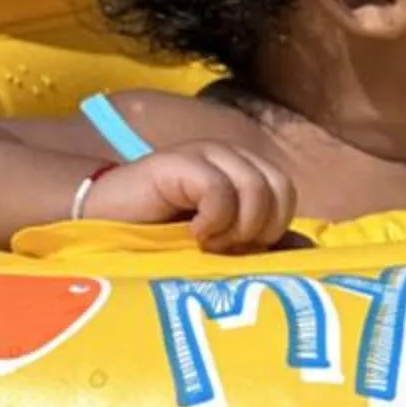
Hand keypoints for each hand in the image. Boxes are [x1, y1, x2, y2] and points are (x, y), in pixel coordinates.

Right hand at [81, 144, 297, 253]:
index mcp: (243, 172)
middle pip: (280, 186)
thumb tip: (305, 250)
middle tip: (225, 248)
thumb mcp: (219, 245)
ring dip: (236, 227)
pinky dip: (213, 219)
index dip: (271, 228)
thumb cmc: (159, 239)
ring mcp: (205, 154)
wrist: (100, 222)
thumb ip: (259, 243)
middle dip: (260, 228)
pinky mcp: (179, 161)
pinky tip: (191, 232)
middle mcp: (229, 157)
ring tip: (206, 242)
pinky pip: (220, 188)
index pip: (285, 192)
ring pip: (256, 187)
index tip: (239, 252)